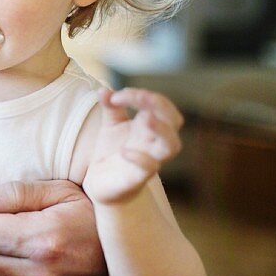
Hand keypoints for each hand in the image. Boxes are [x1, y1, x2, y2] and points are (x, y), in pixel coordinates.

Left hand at [83, 88, 183, 204]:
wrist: (102, 185)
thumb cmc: (112, 152)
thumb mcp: (110, 126)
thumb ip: (110, 108)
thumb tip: (104, 90)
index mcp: (148, 126)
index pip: (157, 105)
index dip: (140, 95)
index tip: (115, 96)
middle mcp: (153, 142)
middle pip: (174, 121)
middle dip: (160, 105)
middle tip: (139, 96)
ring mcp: (149, 160)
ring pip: (172, 146)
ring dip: (163, 130)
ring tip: (147, 118)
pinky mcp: (138, 178)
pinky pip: (149, 168)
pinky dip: (140, 158)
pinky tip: (124, 151)